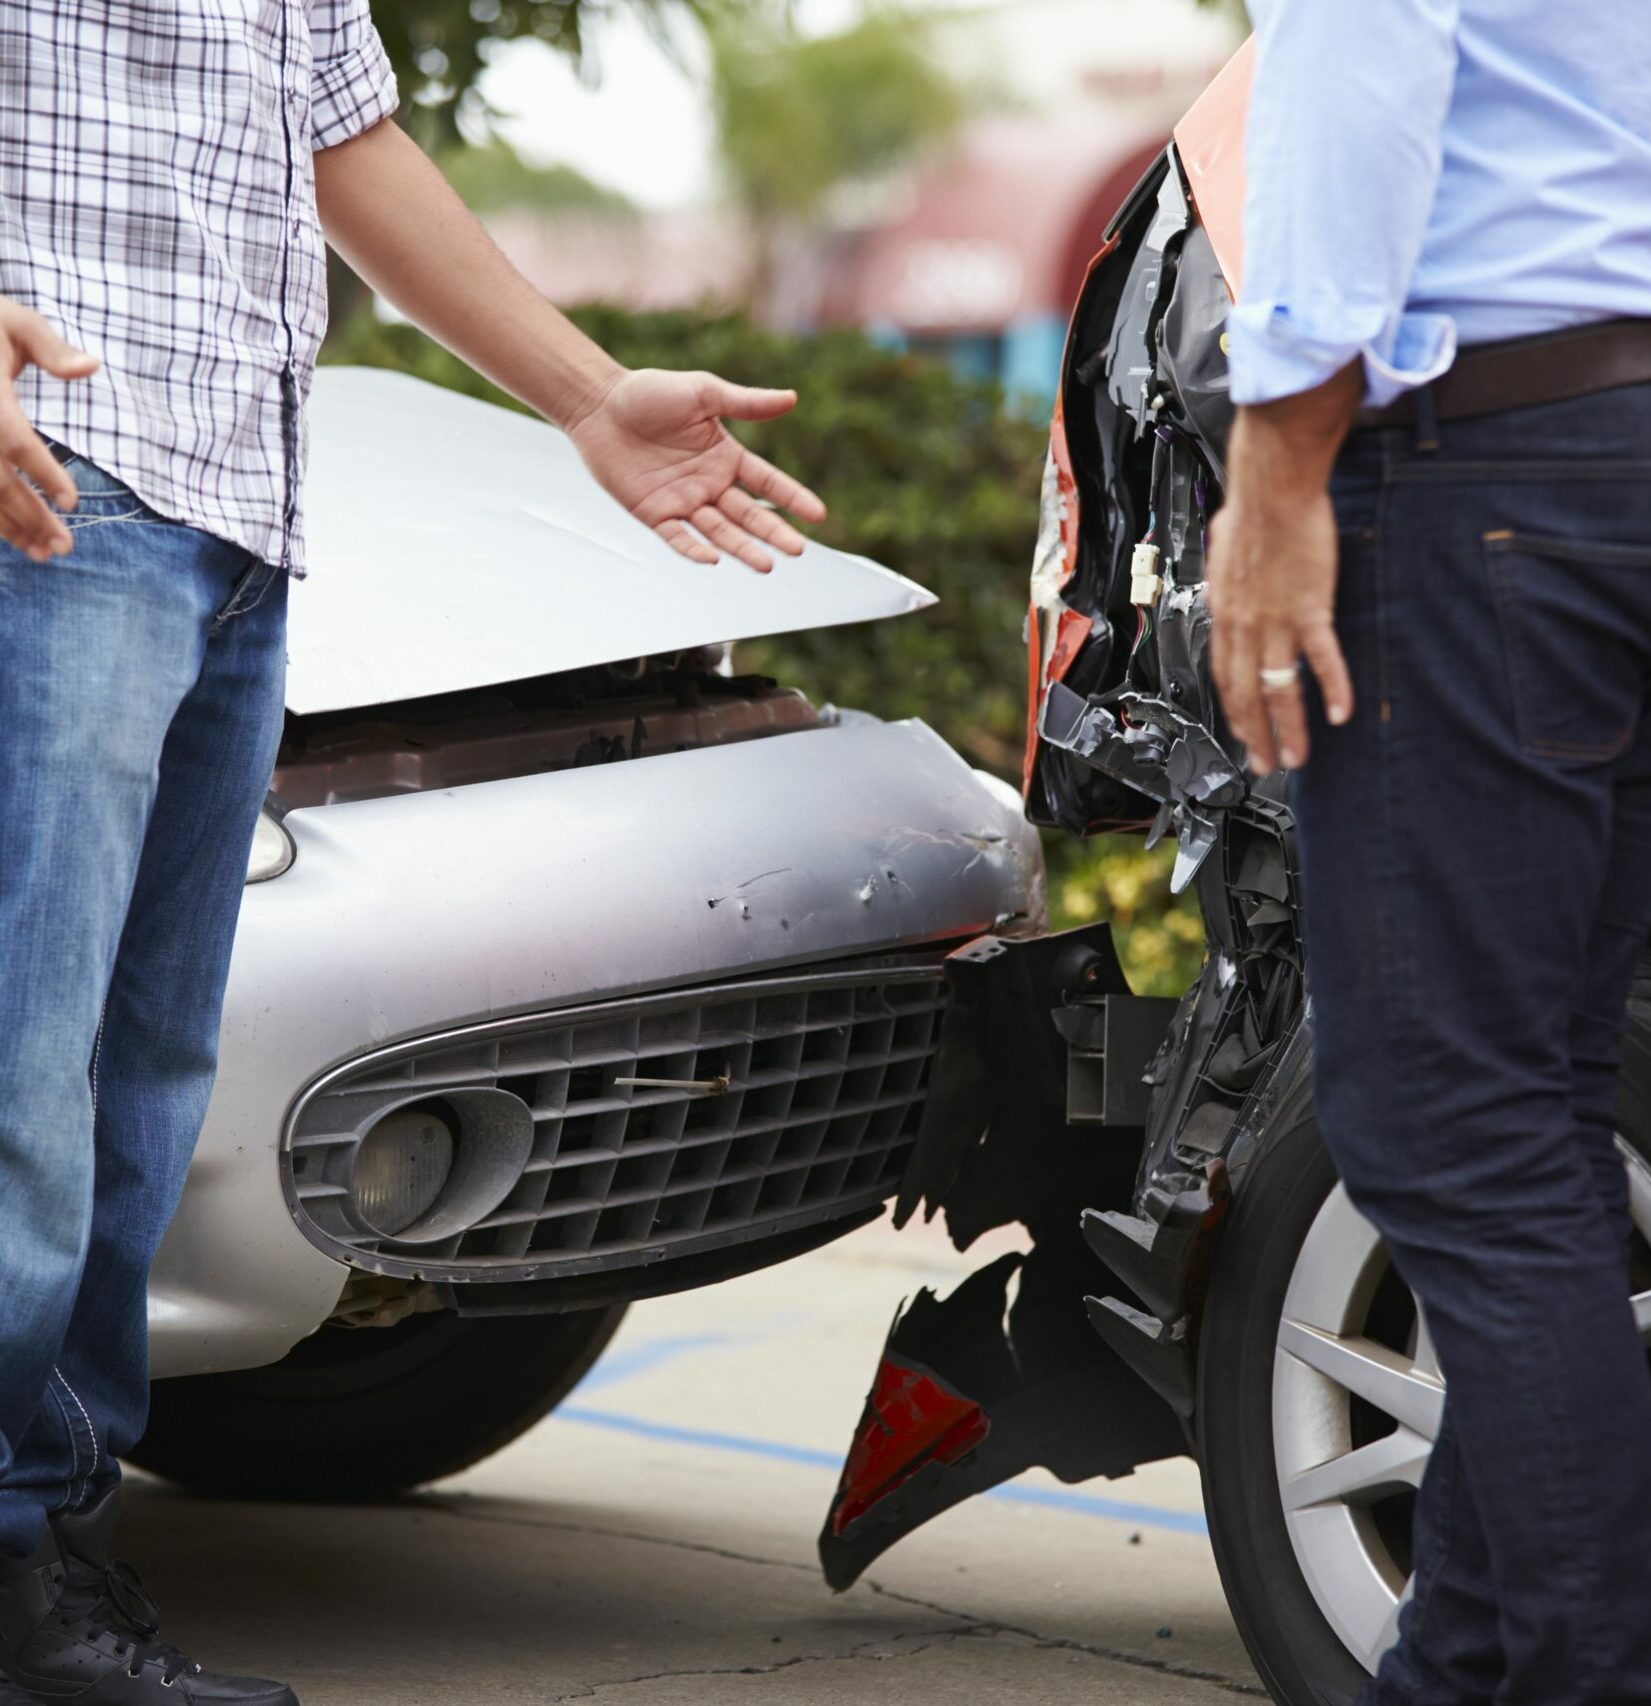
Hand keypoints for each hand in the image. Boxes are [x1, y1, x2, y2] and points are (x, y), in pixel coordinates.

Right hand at [0, 298, 98, 560]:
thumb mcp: (15, 321)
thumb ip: (51, 348)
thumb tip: (92, 367)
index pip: (14, 439)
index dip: (42, 471)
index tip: (72, 502)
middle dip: (30, 514)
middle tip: (65, 546)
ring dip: (9, 526)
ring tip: (44, 553)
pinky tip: (18, 538)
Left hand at [567, 368, 826, 573]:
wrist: (599, 404)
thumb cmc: (650, 392)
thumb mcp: (703, 393)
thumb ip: (745, 403)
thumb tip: (792, 398)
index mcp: (726, 456)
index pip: (767, 482)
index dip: (792, 498)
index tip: (818, 516)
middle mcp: (709, 483)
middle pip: (749, 515)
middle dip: (774, 533)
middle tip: (797, 550)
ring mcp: (683, 501)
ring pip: (720, 532)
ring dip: (742, 549)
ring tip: (767, 565)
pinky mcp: (654, 513)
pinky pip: (678, 537)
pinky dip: (694, 550)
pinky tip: (713, 560)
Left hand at [1207, 484, 1353, 773]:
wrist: (1273, 489)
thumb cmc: (1251, 511)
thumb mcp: (1223, 554)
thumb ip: (1225, 580)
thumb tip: (1224, 586)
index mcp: (1225, 614)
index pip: (1223, 676)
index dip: (1233, 710)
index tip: (1241, 732)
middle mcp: (1245, 626)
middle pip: (1246, 695)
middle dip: (1255, 736)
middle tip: (1264, 765)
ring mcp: (1276, 622)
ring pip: (1279, 689)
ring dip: (1288, 728)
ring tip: (1296, 756)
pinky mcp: (1309, 609)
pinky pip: (1320, 659)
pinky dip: (1332, 688)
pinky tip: (1339, 713)